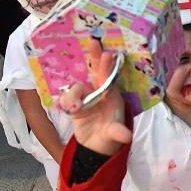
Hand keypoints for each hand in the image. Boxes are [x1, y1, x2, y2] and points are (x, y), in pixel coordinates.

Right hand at [58, 40, 131, 156]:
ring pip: (77, 87)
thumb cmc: (110, 137)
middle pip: (96, 71)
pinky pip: (65, 97)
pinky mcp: (74, 104)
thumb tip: (125, 136)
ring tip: (74, 109)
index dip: (108, 66)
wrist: (95, 148)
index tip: (107, 54)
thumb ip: (118, 133)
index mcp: (112, 96)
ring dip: (73, 95)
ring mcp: (86, 97)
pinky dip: (64, 102)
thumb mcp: (115, 136)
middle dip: (94, 56)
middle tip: (93, 41)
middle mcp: (99, 92)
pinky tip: (67, 110)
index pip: (110, 78)